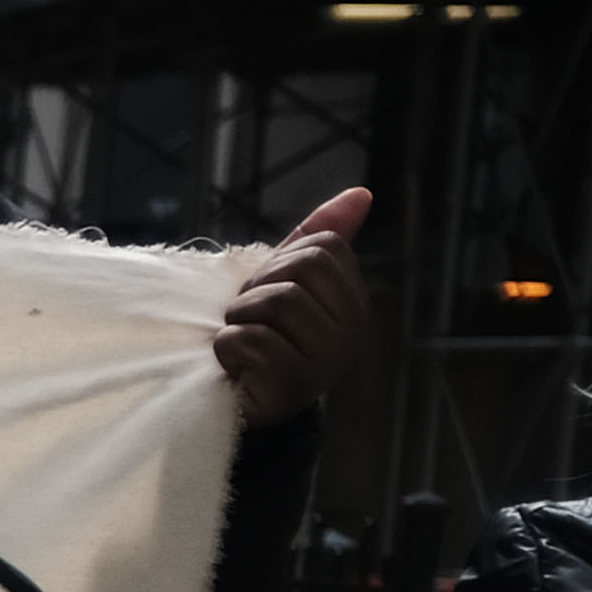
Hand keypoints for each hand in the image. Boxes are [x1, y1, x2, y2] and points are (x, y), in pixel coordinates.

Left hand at [215, 186, 371, 424]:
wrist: (235, 398)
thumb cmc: (259, 334)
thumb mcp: (285, 279)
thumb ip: (319, 237)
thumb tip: (362, 193)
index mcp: (354, 300)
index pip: (321, 246)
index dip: (278, 265)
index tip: (267, 295)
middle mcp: (351, 330)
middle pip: (301, 269)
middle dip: (258, 290)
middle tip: (251, 321)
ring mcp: (327, 361)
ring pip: (276, 302)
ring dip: (239, 320)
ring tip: (243, 345)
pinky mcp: (294, 386)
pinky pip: (252, 340)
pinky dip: (229, 348)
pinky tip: (238, 369)